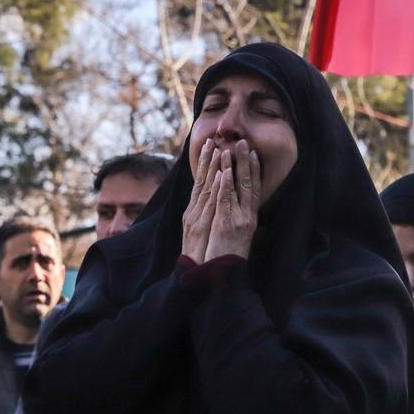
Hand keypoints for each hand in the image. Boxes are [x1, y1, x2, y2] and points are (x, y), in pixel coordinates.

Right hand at [181, 138, 221, 260]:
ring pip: (205, 188)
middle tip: (212, 140)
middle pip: (200, 181)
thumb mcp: (203, 231)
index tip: (210, 146)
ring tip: (218, 150)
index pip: (200, 183)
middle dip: (206, 160)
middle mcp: (193, 211)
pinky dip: (215, 188)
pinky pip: (210, 203)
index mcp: (194, 211)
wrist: (194, 274)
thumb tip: (214, 203)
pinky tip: (220, 174)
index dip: (204, 164)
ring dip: (211, 168)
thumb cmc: (201, 255)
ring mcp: (196, 217)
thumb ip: (206, 215)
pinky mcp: (201, 225)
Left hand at [204, 140, 260, 261]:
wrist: (224, 275)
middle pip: (249, 184)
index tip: (253, 153)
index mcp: (250, 217)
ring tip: (230, 150)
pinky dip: (226, 186)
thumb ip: (239, 217)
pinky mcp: (226, 224)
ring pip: (238, 189)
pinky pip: (226, 201)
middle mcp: (247, 216)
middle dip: (246, 162)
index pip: (254, 189)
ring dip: (234, 168)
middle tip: (243, 142)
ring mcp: (238, 219)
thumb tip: (239, 204)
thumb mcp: (238, 234)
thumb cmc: (228, 255)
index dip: (254, 170)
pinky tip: (224, 173)